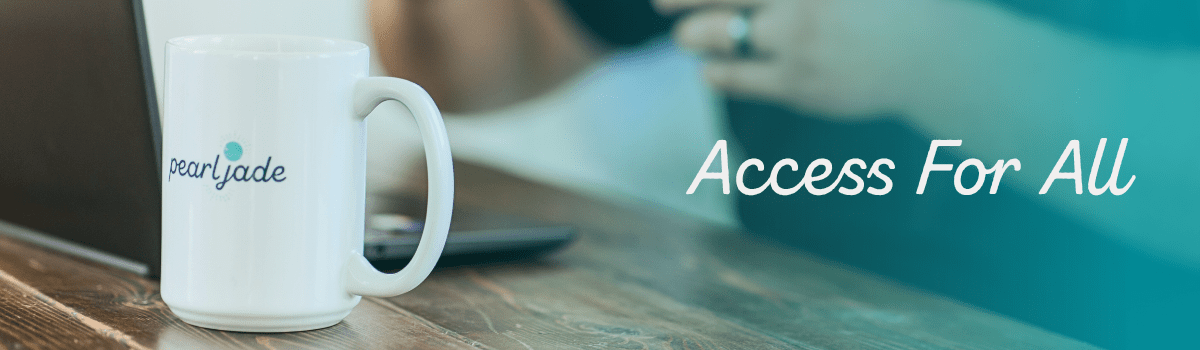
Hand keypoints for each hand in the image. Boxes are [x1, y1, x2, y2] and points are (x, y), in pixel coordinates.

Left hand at [656, 0, 935, 117]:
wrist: (934, 55)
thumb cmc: (890, 4)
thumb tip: (749, 3)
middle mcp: (798, 1)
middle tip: (658, 1)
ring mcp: (797, 41)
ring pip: (720, 36)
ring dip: (693, 36)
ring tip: (685, 39)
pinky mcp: (799, 84)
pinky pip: (739, 77)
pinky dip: (717, 72)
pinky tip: (709, 70)